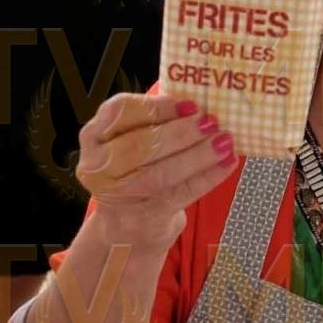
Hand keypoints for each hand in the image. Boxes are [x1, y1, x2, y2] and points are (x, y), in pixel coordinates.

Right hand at [77, 94, 236, 250]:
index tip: (189, 104)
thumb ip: (153, 119)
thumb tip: (198, 102)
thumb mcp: (131, 138)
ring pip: (162, 173)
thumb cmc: (135, 167)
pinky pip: (181, 193)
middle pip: (141, 146)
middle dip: (181, 133)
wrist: (126, 220)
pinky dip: (209, 176)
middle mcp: (98, 167)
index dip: (156, 107)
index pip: (120, 112)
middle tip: (211, 122)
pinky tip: (228, 163)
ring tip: (225, 141)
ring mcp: (118, 195)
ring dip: (199, 155)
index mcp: (94, 136)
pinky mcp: (144, 216)